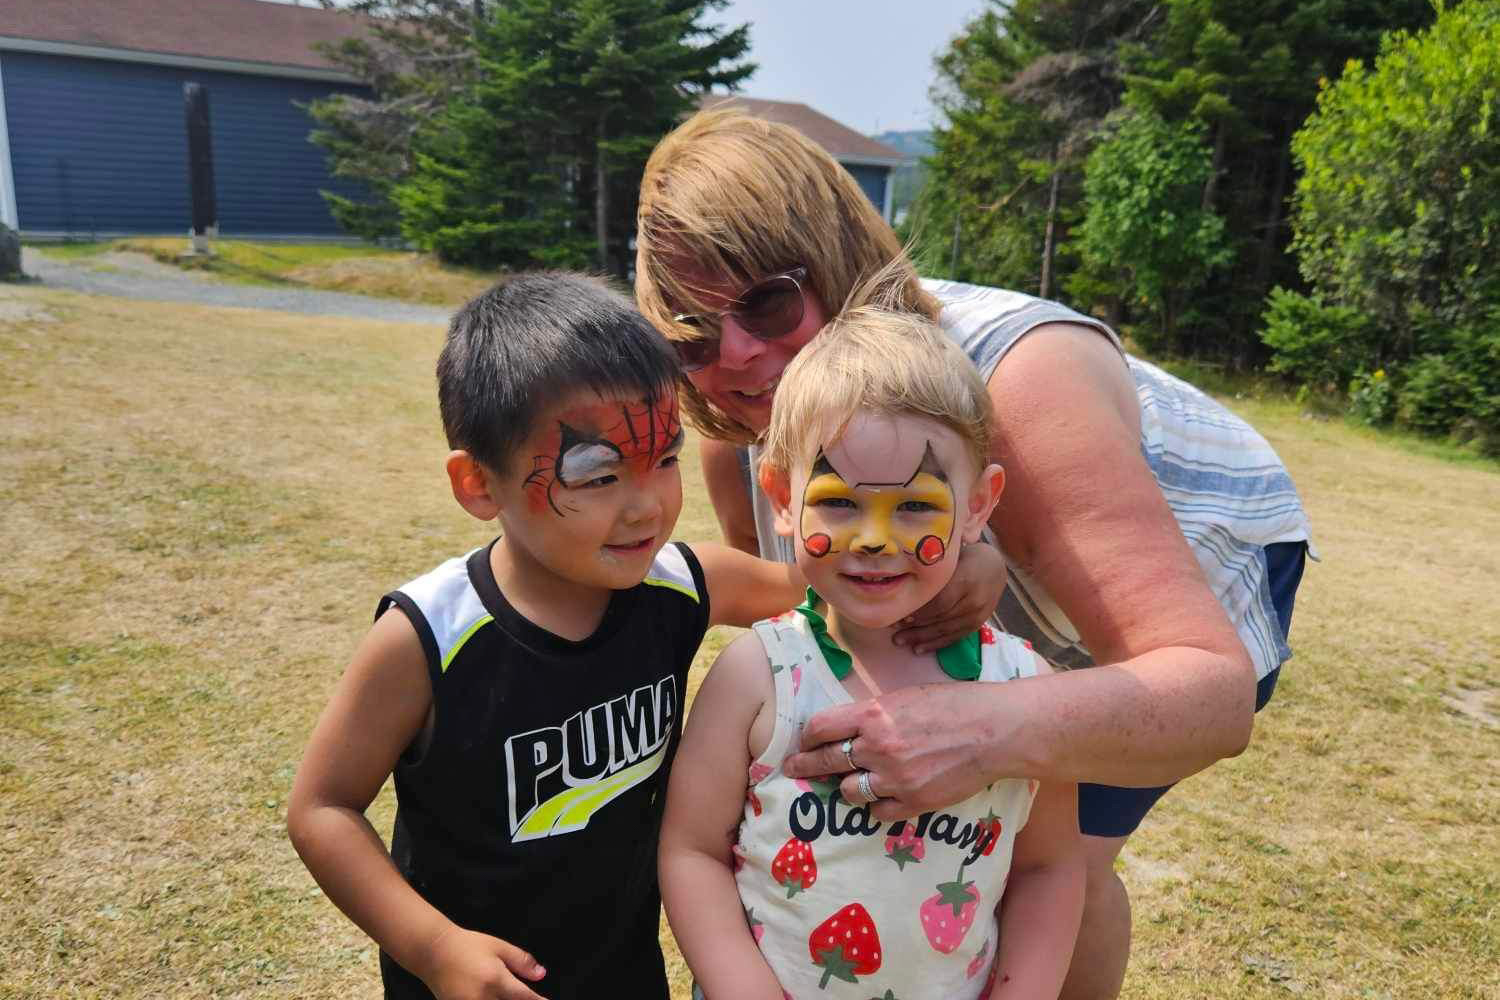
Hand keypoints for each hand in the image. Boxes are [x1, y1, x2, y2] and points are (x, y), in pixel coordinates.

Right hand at [418, 924, 547, 999]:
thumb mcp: (498, 947)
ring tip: (506, 995)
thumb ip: (521, 961)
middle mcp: (482, 997)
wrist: (434, 951)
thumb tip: (540, 974)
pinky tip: (494, 997)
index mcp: (495, 979)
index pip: (524, 998)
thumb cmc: (466, 946)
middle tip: (523, 996)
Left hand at [782, 682, 1022, 820]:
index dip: (807, 737)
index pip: (820, 728)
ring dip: (848, 787)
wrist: (996, 731)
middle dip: (805, 766)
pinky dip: (877, 806)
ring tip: (853, 782)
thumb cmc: (956, 705)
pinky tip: (883, 797)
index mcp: (874, 714)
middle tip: (794, 769)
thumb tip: (849, 726)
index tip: (805, 742)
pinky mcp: (914, 801)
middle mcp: (878, 747)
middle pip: (826, 761)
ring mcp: (895, 778)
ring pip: (849, 792)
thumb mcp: (907, 696)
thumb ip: (875, 713)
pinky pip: (879, 812)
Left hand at [892, 542, 1006, 653]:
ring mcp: (977, 615)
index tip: (900, 615)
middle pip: (940, 618)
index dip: (920, 612)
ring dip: (921, 638)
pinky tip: (919, 649)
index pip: (940, 601)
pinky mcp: (977, 625)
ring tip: (900, 641)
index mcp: (966, 580)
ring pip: (945, 630)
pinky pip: (954, 637)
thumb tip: (902, 581)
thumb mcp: (951, 557)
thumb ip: (934, 571)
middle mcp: (974, 601)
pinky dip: (935, 644)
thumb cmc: (966, 557)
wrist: (995, 566)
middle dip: (915, 627)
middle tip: (893, 631)